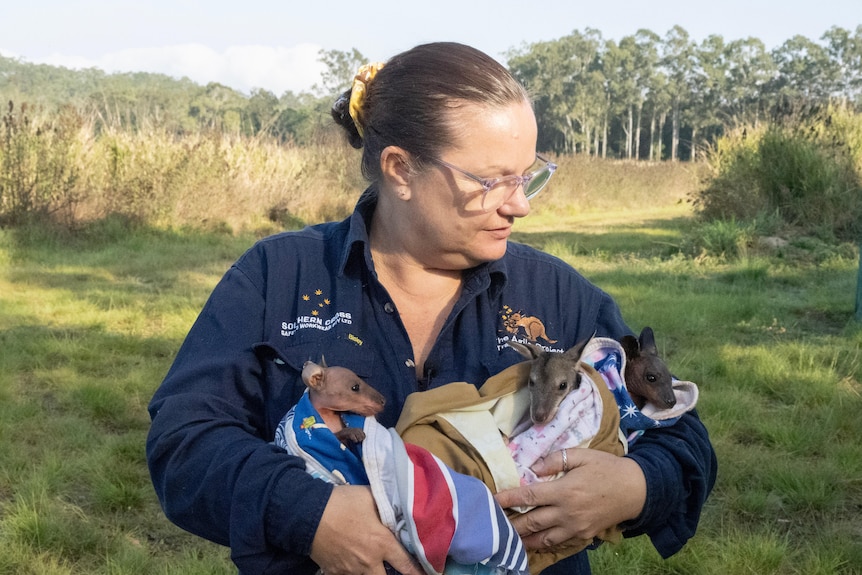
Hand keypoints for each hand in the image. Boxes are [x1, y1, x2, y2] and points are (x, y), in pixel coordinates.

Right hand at [310, 485, 422, 574]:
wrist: (308, 514)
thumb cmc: (342, 503)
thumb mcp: (369, 496)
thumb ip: (386, 505)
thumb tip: (398, 504)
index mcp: (382, 543)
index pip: (407, 564)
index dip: (418, 573)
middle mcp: (369, 561)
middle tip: (397, 572)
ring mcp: (351, 569)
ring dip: (373, 574)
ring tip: (373, 566)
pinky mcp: (335, 571)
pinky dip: (354, 573)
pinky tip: (354, 565)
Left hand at [494, 449, 645, 549]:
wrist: (636, 490)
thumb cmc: (607, 469)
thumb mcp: (583, 456)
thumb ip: (556, 459)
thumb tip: (534, 467)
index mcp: (565, 490)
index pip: (529, 496)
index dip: (508, 499)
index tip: (493, 499)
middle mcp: (567, 512)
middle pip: (531, 521)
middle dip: (511, 523)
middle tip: (493, 522)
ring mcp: (575, 527)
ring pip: (542, 538)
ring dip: (523, 538)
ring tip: (507, 537)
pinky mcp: (582, 535)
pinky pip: (558, 542)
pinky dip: (543, 543)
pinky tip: (532, 541)